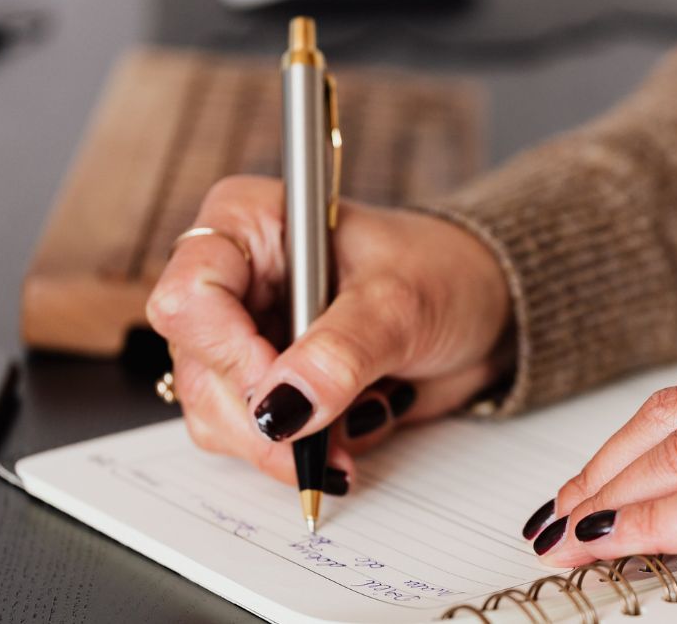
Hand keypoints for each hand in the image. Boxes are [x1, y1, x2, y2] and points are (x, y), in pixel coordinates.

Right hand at [147, 175, 511, 489]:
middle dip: (262, 419)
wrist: (486, 310)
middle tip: (322, 441)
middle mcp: (235, 281)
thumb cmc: (445, 273)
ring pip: (218, 416)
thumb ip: (340, 353)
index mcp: (249, 225)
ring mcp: (248, 338)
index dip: (228, 353)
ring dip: (287, 443)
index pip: (190, 294)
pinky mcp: (271, 387)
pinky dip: (306, 451)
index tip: (285, 393)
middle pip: (199, 369)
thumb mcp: (400, 304)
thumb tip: (283, 409)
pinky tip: (356, 425)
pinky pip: (256, 441)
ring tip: (361, 419)